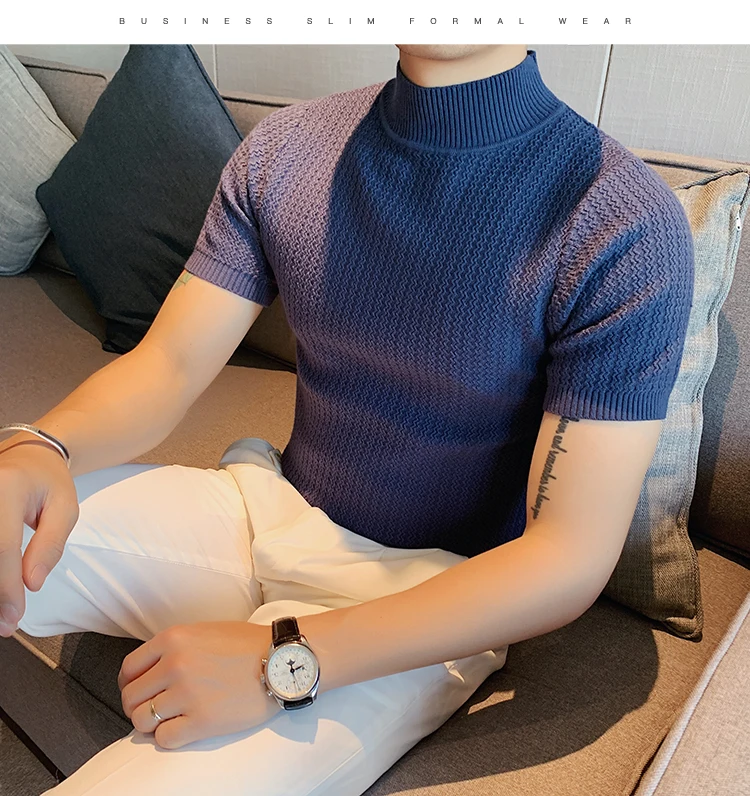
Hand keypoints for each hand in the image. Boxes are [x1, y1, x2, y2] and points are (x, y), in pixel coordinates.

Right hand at [0, 437, 78, 635]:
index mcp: (6, 488)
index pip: (2, 547)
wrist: (27, 456)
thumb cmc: (48, 483)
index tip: (12, 618)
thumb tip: (33, 583)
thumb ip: (50, 544)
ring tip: (2, 613)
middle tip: (4, 624)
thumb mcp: (65, 508)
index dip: (6, 588)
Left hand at [118, 621, 279, 748]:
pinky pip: (164, 738)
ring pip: (142, 720)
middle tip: (154, 709)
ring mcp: (186, 694)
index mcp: (173, 639)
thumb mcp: (204, 631)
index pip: (129, 668)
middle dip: (138, 706)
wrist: (281, 659)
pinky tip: (184, 728)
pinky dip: (169, 737)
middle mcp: (174, 665)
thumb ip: (175, 647)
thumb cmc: (248, 644)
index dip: (129, 684)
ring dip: (151, 724)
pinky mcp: (201, 721)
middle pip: (131, 697)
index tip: (139, 691)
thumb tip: (151, 670)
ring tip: (169, 719)